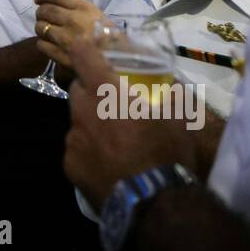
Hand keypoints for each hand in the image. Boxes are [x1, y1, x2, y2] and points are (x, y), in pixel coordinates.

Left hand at [33, 0, 110, 69]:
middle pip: (45, 10)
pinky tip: (49, 44)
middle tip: (43, 16)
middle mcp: (73, 20)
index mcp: (84, 7)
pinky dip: (42, 43)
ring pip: (40, 27)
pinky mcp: (60, 55)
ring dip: (40, 28)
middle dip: (41, 12)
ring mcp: (65, 38)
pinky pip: (41, 44)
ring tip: (45, 30)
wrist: (117, 62)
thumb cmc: (111, 38)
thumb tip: (57, 5)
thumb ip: (78, 9)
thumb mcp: (98, 16)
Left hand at [62, 33, 196, 211]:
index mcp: (106, 93)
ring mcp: (73, 140)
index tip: (88, 46)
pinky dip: (88, 152)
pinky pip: (77, 150)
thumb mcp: (179, 119)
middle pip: (78, 90)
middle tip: (112, 103)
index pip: (83, 55)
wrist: (152, 204)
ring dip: (90, 124)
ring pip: (77, 122)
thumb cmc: (166, 154)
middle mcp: (82, 111)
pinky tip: (107, 165)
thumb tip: (172, 85)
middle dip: (91, 91)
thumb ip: (171, 95)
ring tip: (113, 141)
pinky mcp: (70, 166)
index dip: (85, 47)